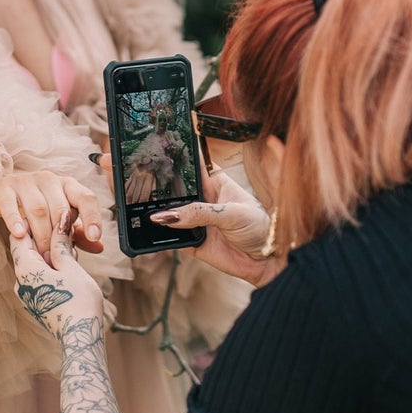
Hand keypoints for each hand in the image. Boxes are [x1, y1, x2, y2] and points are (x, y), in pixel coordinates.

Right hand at [0, 170, 105, 255]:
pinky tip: (20, 234)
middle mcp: (49, 180)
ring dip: (41, 235)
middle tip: (57, 259)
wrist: (2, 190)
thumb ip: (77, 232)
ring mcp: (26, 182)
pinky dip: (16, 220)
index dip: (92, 216)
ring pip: (38, 209)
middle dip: (60, 236)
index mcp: (67, 185)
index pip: (85, 197)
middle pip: (60, 208)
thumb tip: (98, 247)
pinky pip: (11, 205)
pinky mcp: (5, 188)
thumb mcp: (59, 218)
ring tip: (41, 256)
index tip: (95, 236)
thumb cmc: (37, 206)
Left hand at [12, 228, 104, 337]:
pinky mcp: (34, 303)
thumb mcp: (72, 267)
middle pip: (26, 251)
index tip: (50, 215)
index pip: (19, 235)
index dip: (33, 222)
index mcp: (25, 269)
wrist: (80, 337)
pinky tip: (67, 270)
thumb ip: (61, 244)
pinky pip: (37, 279)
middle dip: (44, 239)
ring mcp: (26, 294)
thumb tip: (60, 222)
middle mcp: (19, 281)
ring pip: (33, 265)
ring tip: (70, 252)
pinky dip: (49, 270)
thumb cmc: (78, 301)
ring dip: (49, 255)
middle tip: (66, 232)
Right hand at [151, 166, 274, 283]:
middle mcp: (203, 200)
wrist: (266, 260)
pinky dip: (162, 236)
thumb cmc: (258, 227)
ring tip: (148, 212)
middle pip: (176, 189)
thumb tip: (168, 215)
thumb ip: (199, 213)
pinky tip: (155, 231)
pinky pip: (172, 237)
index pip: (193, 165)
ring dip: (160, 214)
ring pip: (170, 214)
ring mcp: (196, 220)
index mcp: (216, 182)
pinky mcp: (192, 241)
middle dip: (161, 188)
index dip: (177, 158)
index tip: (159, 152)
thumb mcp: (232, 214)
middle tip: (145, 186)